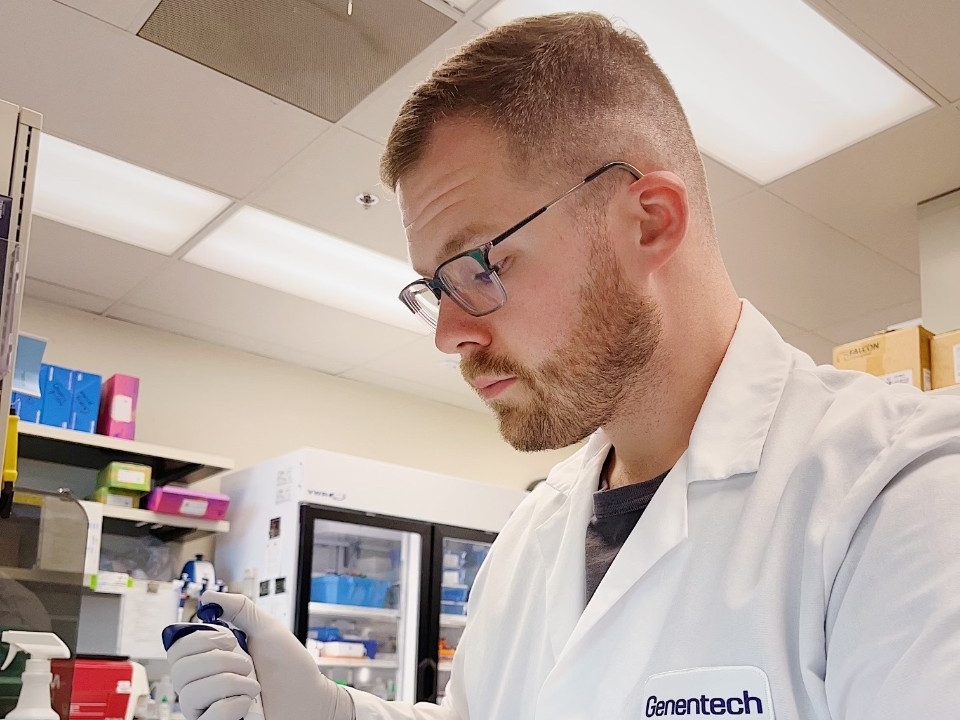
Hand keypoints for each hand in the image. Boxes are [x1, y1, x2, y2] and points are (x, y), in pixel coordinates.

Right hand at [168, 591, 354, 719]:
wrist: (309, 698)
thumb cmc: (290, 667)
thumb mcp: (266, 628)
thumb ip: (238, 609)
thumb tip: (208, 597)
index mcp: (209, 658)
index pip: (177, 648)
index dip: (201, 641)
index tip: (230, 640)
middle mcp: (202, 683)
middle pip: (180, 670)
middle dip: (221, 662)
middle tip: (247, 664)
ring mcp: (207, 707)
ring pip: (191, 694)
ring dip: (232, 684)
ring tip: (253, 686)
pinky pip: (207, 717)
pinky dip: (233, 706)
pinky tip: (247, 705)